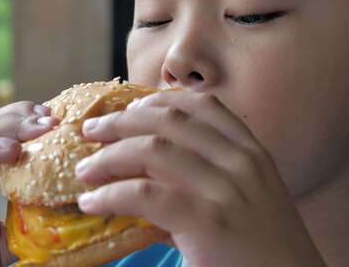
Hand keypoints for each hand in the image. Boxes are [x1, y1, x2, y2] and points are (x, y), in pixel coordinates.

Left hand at [75, 92, 325, 266]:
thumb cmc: (264, 248)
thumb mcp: (249, 197)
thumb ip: (211, 174)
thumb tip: (152, 166)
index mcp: (251, 152)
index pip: (202, 106)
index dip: (157, 101)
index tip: (128, 109)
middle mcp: (241, 161)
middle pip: (169, 121)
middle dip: (122, 121)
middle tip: (92, 130)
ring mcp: (226, 189)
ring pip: (152, 150)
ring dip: (108, 156)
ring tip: (84, 169)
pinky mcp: (209, 221)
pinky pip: (145, 195)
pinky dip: (110, 194)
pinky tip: (92, 202)